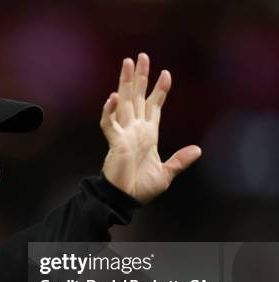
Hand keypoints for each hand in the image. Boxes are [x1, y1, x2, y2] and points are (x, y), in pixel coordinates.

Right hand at [100, 53, 201, 202]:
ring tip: (127, 63)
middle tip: (141, 56)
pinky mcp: (114, 141)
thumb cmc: (141, 188)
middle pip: (136, 97)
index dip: (159, 90)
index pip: (152, 106)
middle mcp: (134, 130)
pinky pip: (109, 123)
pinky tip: (113, 97)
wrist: (126, 199)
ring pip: (123, 102)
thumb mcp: (166, 173)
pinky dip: (109, 110)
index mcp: (147, 135)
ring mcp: (123, 133)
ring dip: (125, 83)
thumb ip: (180, 160)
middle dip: (140, 76)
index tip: (166, 73)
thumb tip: (198, 150)